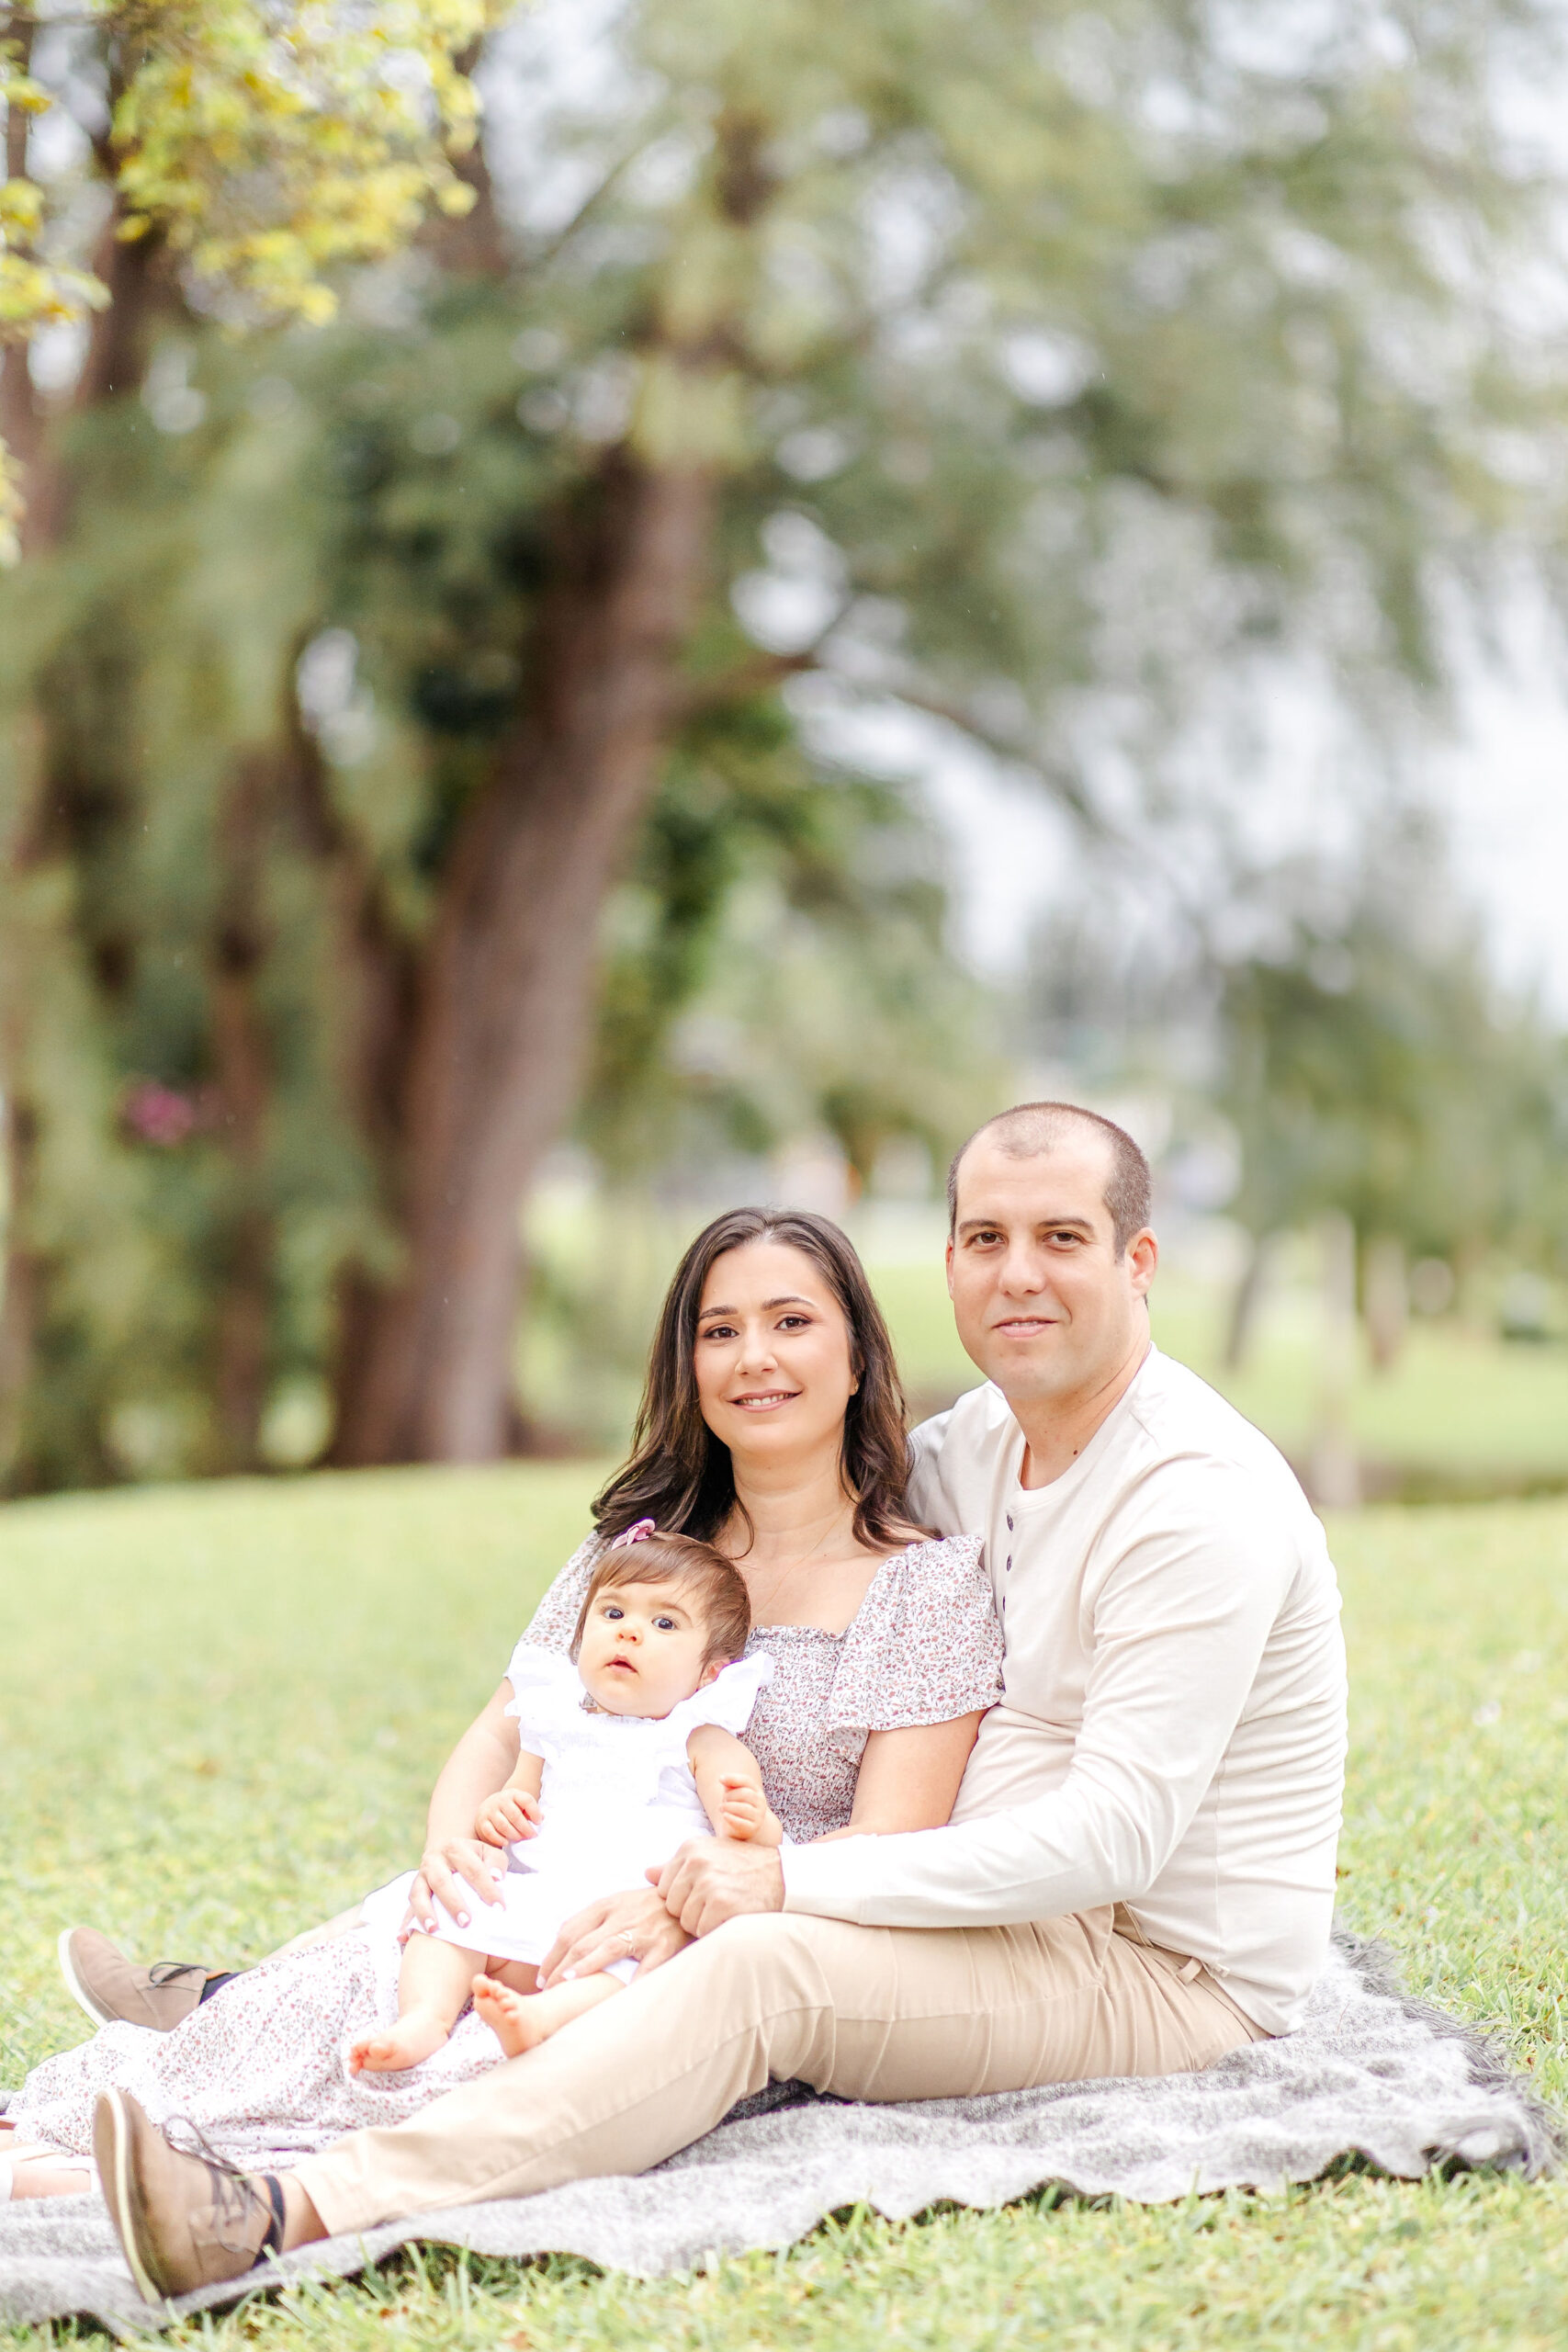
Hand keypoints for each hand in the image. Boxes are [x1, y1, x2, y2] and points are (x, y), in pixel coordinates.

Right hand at [401, 1837, 507, 1937]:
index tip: (499, 1908)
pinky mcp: (413, 1890)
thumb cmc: (474, 1858)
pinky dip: (405, 1922)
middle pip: (442, 1881)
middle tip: (466, 1922)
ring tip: (434, 1929)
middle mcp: (434, 1860)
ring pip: (418, 1893)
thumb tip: (497, 1878)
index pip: (473, 1869)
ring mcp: (421, 1875)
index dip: (487, 1889)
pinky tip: (403, 1937)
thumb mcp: (487, 1852)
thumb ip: (495, 1863)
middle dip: (454, 1903)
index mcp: (456, 1848)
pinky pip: (406, 1907)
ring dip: (425, 1912)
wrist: (448, 1851)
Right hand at [475, 1789, 541, 1845]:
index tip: (539, 1822)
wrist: (487, 1808)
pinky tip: (507, 1843)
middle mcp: (500, 1800)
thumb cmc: (509, 1808)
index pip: (526, 1800)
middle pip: (515, 1815)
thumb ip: (530, 1811)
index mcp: (513, 1794)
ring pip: (503, 1825)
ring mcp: (490, 1811)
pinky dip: (499, 1839)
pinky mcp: (482, 1822)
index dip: (535, 1812)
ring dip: (514, 1834)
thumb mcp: (520, 1805)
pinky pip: (491, 1832)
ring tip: (520, 1839)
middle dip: (525, 1828)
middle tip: (531, 1835)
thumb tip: (542, 1818)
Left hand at [538, 1886, 690, 1987]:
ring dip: (584, 1967)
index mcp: (608, 1904)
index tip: (542, 1976)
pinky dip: (631, 1982)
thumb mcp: (620, 1903)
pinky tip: (617, 1997)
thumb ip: (595, 1919)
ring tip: (567, 1983)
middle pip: (583, 1941)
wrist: (689, 1899)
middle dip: (560, 1966)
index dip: (552, 1954)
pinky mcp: (665, 1944)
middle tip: (547, 1988)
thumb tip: (561, 1937)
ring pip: (607, 1948)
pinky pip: (645, 1966)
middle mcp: (623, 1914)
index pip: (571, 1929)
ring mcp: (644, 1930)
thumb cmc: (649, 1906)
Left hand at [652, 1837, 784, 1935]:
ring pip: (685, 1921)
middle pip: (672, 1906)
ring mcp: (708, 1883)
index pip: (663, 1888)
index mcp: (689, 1848)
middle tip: (718, 1899)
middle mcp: (696, 1862)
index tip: (706, 1890)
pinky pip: (701, 1930)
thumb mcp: (710, 1855)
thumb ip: (677, 1866)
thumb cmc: (744, 1868)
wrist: (783, 1876)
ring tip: (726, 1905)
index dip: (683, 1897)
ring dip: (704, 1921)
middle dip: (691, 1910)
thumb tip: (647, 1874)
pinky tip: (732, 1914)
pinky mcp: (720, 1904)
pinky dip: (715, 1929)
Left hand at [716, 1776, 780, 1845]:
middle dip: (730, 1796)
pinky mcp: (753, 1828)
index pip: (747, 1781)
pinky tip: (724, 1816)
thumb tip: (722, 1778)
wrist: (738, 1829)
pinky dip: (731, 1818)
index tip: (720, 1779)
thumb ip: (729, 1784)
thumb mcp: (732, 1794)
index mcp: (757, 1791)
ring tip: (721, 1808)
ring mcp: (758, 1816)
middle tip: (723, 1800)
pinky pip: (742, 1823)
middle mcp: (761, 1803)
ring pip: (744, 1808)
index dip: (733, 1778)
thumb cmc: (735, 1807)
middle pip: (745, 1794)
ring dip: (729, 1806)